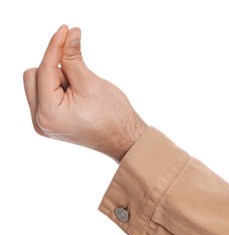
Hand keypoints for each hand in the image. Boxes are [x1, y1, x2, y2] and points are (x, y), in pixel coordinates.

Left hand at [23, 25, 146, 161]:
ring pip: (39, 85)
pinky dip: (59, 88)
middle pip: (33, 77)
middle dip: (56, 69)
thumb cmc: (112, 115)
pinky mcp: (51, 122)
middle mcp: (40, 121)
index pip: (44, 70)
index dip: (56, 47)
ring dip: (58, 80)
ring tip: (82, 93)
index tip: (66, 30)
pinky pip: (45, 95)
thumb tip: (70, 33)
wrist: (123, 138)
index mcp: (48, 113)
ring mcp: (44, 123)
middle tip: (80, 79)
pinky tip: (78, 97)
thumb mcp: (91, 83)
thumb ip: (74, 57)